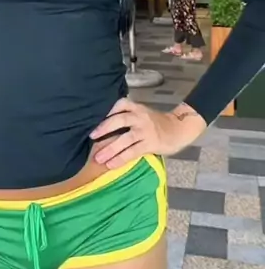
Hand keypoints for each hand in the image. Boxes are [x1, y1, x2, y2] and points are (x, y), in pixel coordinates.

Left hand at [90, 99, 205, 168]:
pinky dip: (120, 159)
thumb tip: (104, 125)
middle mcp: (140, 117)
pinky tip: (111, 164)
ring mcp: (145, 131)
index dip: (108, 110)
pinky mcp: (150, 144)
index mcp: (137, 108)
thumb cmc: (156, 123)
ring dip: (110, 149)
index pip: (121, 104)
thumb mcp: (142, 113)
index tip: (94, 117)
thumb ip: (128, 115)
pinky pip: (132, 152)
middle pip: (119, 120)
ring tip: (98, 158)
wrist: (178, 129)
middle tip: (91, 136)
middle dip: (104, 129)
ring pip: (124, 139)